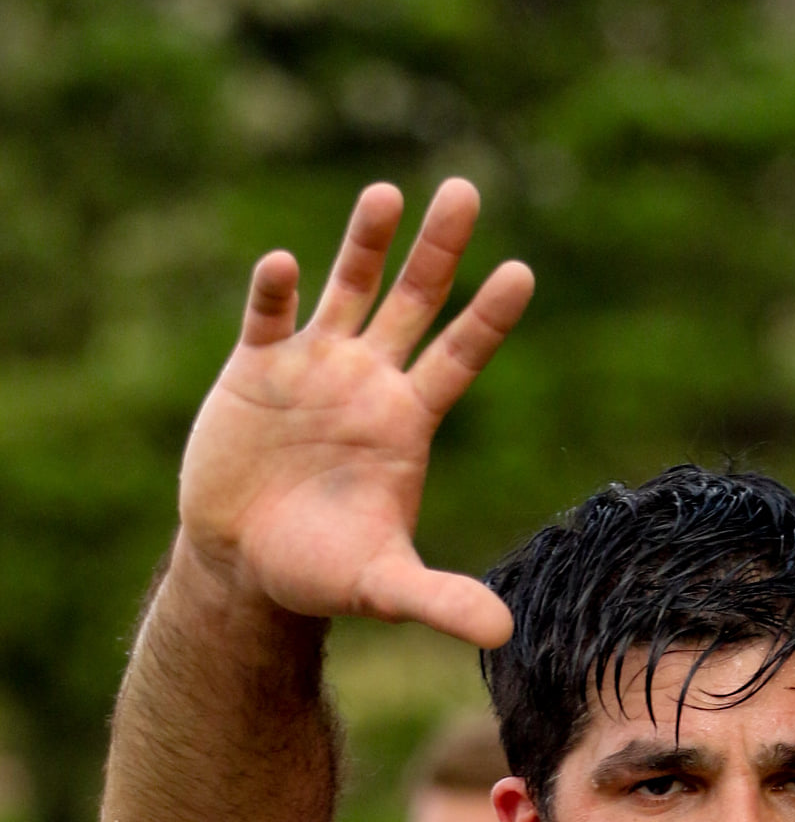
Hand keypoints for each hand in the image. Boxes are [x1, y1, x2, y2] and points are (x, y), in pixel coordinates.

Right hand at [177, 179, 533, 647]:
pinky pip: (269, 317)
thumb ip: (442, 601)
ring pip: (346, 288)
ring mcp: (313, 367)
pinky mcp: (255, 369)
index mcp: (407, 421)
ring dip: (364, 243)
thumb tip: (504, 633)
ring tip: (386, 196)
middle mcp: (368, 381)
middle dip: (439, 248)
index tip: (523, 271)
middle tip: (465, 188)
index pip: (459, 356)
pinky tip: (282, 265)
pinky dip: (274, 291)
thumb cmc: (322, 572)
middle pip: (414, 301)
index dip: (489, 316)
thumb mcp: (385, 587)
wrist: (245, 565)